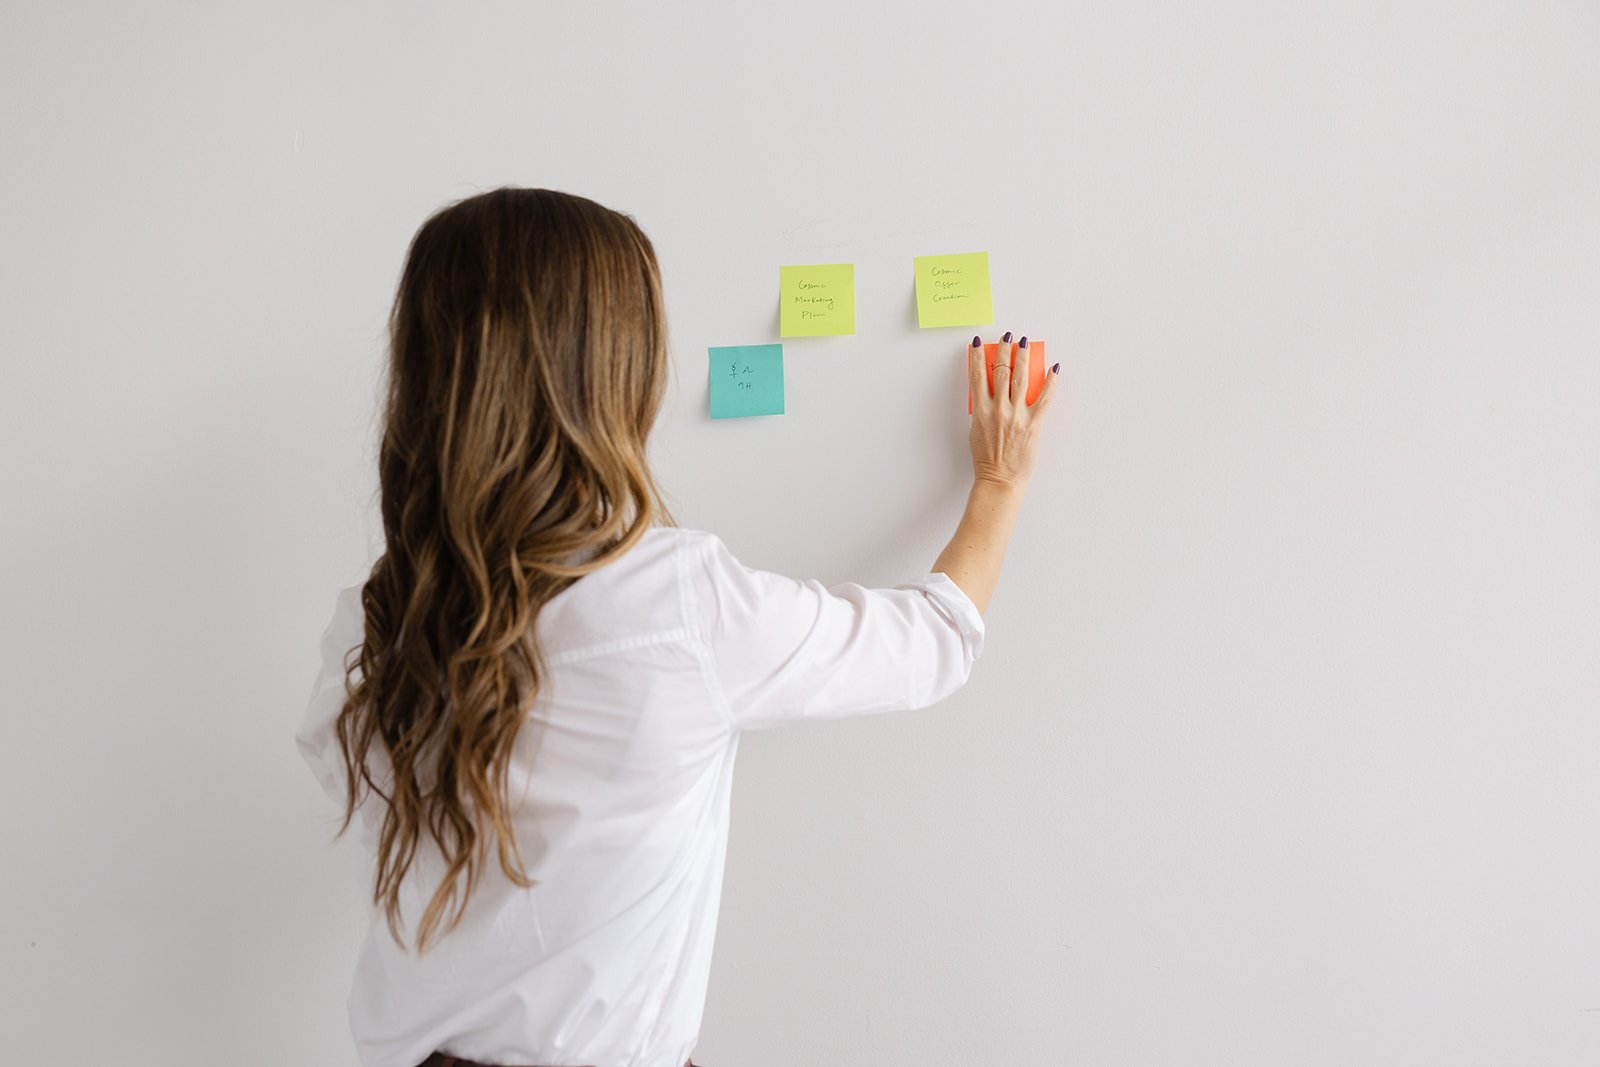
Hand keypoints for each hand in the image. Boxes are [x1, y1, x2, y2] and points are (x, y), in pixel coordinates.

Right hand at [965, 331, 1060, 490]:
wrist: (1000, 480)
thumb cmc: (986, 460)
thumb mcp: (976, 431)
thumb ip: (981, 410)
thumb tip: (989, 393)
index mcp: (980, 411)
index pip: (978, 376)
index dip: (978, 356)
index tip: (979, 342)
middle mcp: (999, 410)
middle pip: (1001, 372)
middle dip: (1004, 351)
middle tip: (1007, 337)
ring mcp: (1017, 416)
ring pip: (1021, 379)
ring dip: (1023, 358)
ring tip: (1024, 344)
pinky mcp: (1033, 424)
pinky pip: (1045, 398)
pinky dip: (1051, 382)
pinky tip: (1054, 369)